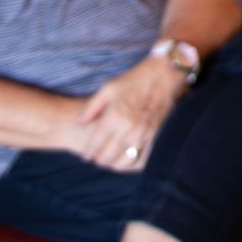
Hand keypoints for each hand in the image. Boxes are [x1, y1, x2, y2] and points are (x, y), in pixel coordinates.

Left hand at [71, 57, 187, 171]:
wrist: (162, 76)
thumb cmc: (133, 81)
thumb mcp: (108, 89)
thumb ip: (91, 108)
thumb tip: (79, 123)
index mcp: (114, 116)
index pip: (96, 144)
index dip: (88, 153)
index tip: (85, 155)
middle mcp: (128, 128)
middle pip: (108, 156)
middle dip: (99, 160)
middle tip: (95, 159)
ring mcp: (142, 134)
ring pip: (124, 162)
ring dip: (114, 164)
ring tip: (109, 161)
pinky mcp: (154, 136)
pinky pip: (140, 159)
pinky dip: (131, 163)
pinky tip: (126, 160)